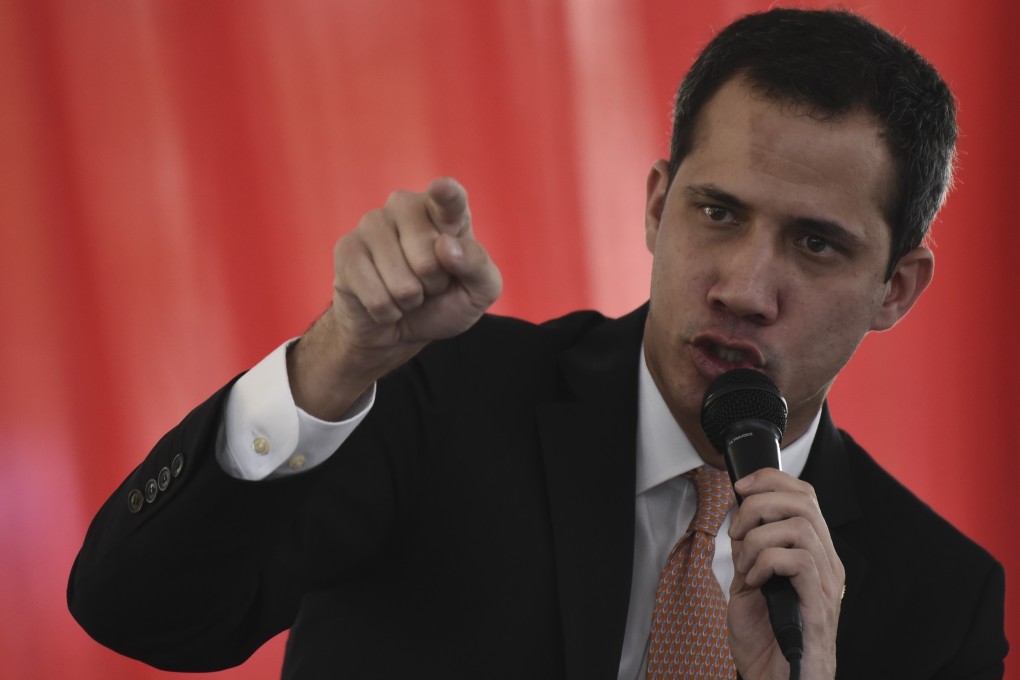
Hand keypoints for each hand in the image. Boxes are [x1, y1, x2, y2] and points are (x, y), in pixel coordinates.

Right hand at [289, 178, 501, 418]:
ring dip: (409, 300)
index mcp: (445, 210)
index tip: (441, 189)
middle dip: (433, 285)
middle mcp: (406, 206)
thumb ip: (477, 266)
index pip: (450, 199)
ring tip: (406, 292)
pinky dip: (387, 312)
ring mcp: (372, 223)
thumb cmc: (443, 301)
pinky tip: (384, 302)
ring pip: (402, 282)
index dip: (446, 195)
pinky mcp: (346, 248)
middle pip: (429, 259)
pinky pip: (376, 296)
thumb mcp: (478, 291)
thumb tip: (445, 246)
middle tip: (428, 283)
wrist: (400, 329)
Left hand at [726, 468, 843, 679]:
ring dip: (759, 537)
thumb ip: (749, 550)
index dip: (771, 480)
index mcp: (814, 553)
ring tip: (745, 563)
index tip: (740, 488)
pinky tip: (754, 581)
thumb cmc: (765, 640)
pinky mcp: (819, 602)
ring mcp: (827, 582)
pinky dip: (766, 562)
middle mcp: (827, 562)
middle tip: (737, 530)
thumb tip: (739, 519)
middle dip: (760, 503)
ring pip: (800, 525)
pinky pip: (798, 560)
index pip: (804, 494)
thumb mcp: (750, 582)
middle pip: (804, 500)